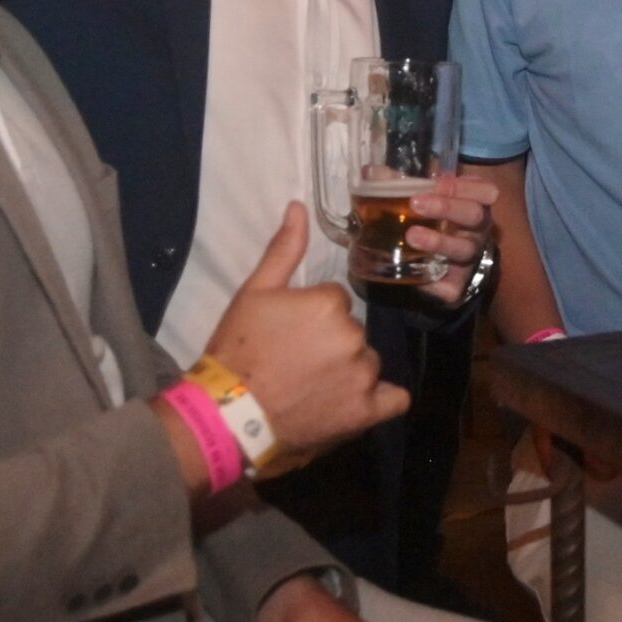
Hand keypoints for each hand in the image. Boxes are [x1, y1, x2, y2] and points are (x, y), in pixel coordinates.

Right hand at [199, 205, 409, 466]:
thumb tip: (299, 205)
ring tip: (313, 387)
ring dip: (350, 370)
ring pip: (368, 362)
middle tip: (297, 362)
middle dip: (331, 342)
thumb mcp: (254, 293)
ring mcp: (362, 376)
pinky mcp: (365, 413)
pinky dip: (381, 398)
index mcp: (329, 304)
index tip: (289, 334)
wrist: (226, 415)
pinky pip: (395, 399)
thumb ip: (283, 249)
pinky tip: (357, 400)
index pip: (335, 301)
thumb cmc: (237, 350)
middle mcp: (353, 336)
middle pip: (353, 331)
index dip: (312, 316)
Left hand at [404, 172, 497, 305]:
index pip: (485, 191)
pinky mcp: (457, 285)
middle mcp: (477, 231)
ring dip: (439, 241)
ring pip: (463, 249)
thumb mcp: (427, 200)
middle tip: (416, 203)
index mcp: (475, 204)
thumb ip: (404, 184)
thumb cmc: (436, 221)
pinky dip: (436, 284)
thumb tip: (371, 171)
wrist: (447, 262)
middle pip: (474, 215)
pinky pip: (451, 286)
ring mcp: (470, 258)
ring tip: (412, 236)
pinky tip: (418, 277)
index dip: (465, 186)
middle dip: (447, 207)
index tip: (439, 181)